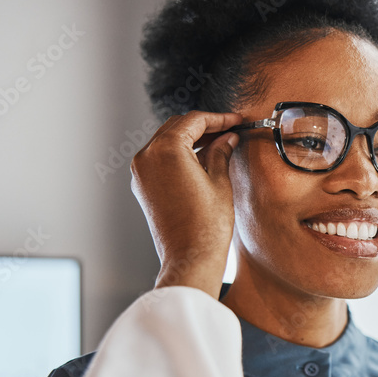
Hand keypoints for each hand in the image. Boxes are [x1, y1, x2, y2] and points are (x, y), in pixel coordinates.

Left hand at [130, 111, 242, 297]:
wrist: (190, 258)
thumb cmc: (207, 226)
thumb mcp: (220, 182)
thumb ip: (221, 152)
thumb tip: (227, 138)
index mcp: (166, 150)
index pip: (194, 121)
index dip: (219, 118)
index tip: (236, 120)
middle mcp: (147, 156)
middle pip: (176, 127)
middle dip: (204, 126)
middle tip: (229, 130)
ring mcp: (141, 172)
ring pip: (166, 141)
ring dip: (190, 138)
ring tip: (218, 143)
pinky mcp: (142, 186)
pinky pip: (159, 158)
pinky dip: (178, 154)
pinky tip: (200, 159)